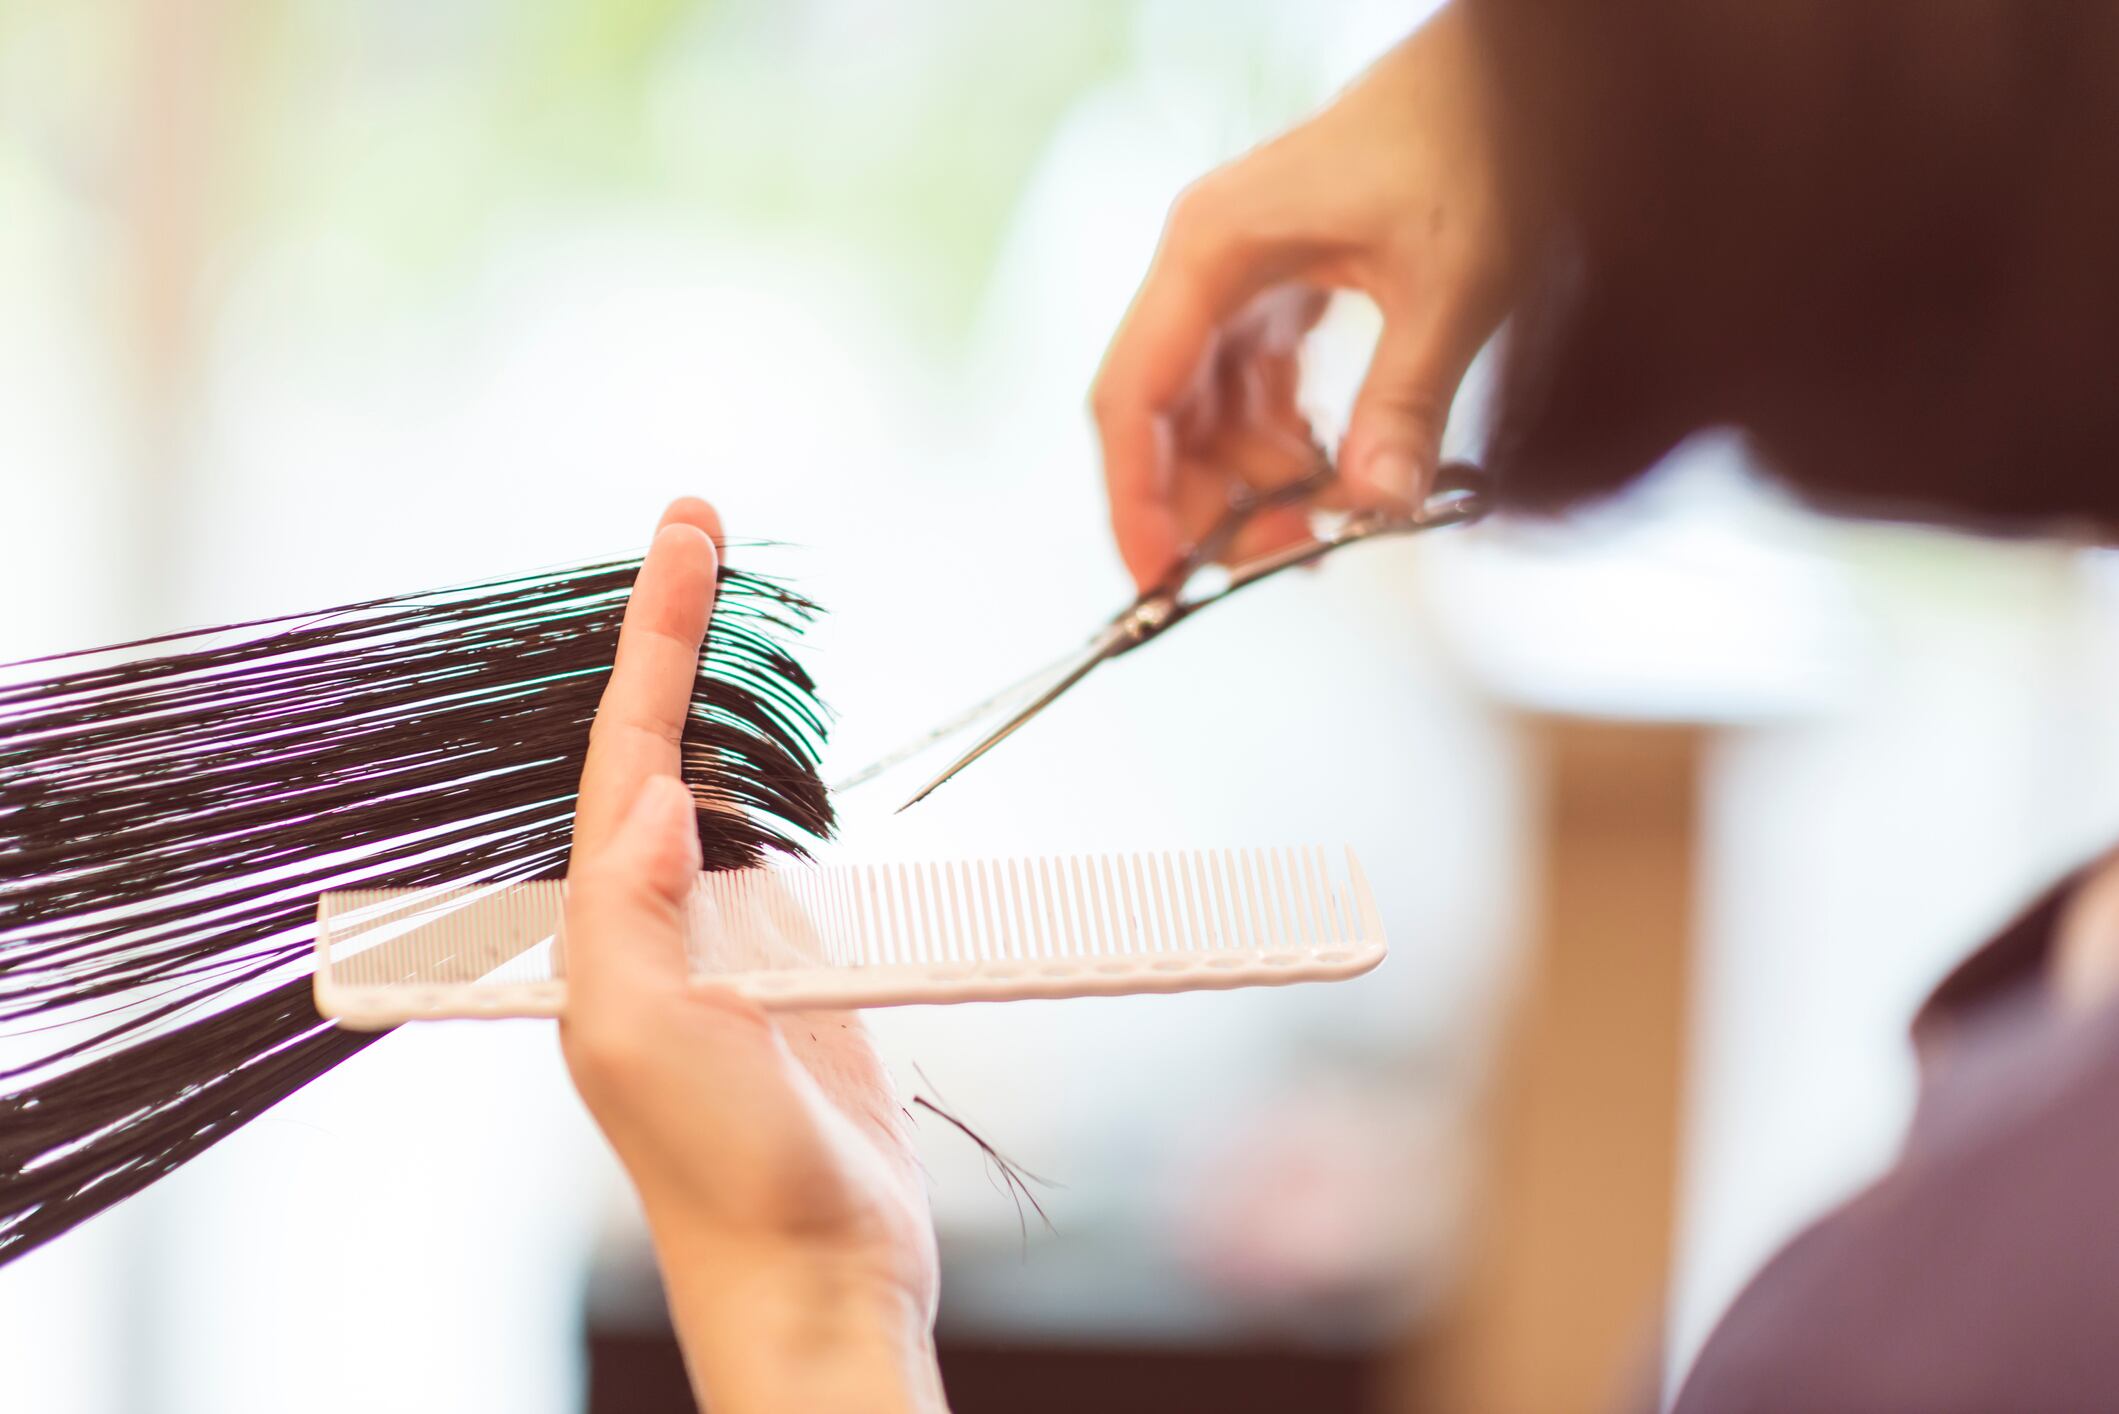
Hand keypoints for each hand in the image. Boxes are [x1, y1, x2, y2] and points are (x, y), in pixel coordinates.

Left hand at [560, 497, 943, 1413]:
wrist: (816, 1273)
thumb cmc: (724, 1181)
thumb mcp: (649, 1045)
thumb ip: (634, 914)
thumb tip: (654, 790)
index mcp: (607, 934)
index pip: (624, 755)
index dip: (654, 642)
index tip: (685, 538)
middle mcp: (657, 925)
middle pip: (661, 749)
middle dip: (677, 639)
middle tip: (702, 531)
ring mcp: (730, 946)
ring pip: (723, 789)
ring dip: (726, 698)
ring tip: (731, 604)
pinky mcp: (800, 975)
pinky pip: (789, 852)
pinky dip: (789, 782)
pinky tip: (791, 749)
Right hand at [1091, 4, 1513, 587]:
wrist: (1514, 68)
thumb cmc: (1478, 135)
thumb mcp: (1454, 278)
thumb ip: (1408, 396)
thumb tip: (1378, 508)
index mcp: (1214, 248)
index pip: (1133, 395)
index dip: (1136, 496)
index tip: (1160, 575)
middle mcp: (1208, 263)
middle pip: (1163, 415)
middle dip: (1205, 502)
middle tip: (1274, 564)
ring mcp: (1241, 276)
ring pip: (1208, 412)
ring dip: (1252, 483)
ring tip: (1322, 531)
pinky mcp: (1282, 289)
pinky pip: (1255, 392)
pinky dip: (1285, 446)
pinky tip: (1333, 479)